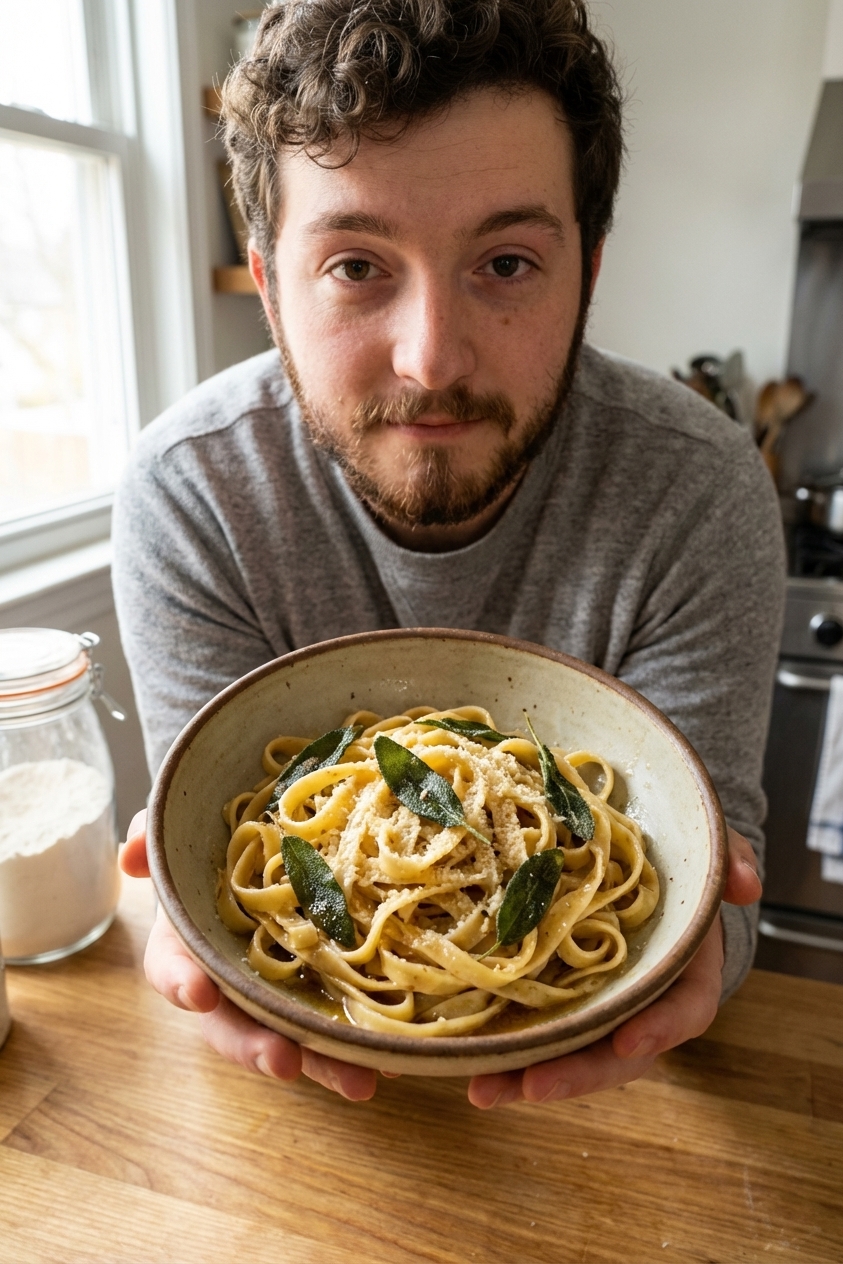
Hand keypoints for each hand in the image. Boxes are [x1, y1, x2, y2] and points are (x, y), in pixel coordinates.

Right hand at [120, 811, 379, 1100]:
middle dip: (256, 1047)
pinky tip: (394, 1059)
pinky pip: (336, 1023)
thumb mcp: (182, 836)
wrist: (266, 842)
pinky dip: (359, 1045)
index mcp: (188, 942)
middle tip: (283, 1061)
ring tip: (357, 1082)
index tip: (197, 993)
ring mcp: (278, 989)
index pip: (172, 969)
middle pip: (233, 1024)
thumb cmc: (217, 846)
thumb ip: (152, 838)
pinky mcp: (322, 988)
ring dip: (320, 1064)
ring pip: (291, 1037)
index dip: (180, 982)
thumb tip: (132, 854)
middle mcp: (230, 978)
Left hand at [467, 827, 760, 1107]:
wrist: (645, 866)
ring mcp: (595, 1003)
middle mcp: (638, 1002)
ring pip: (567, 1051)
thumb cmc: (681, 868)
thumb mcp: (710, 856)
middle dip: (573, 1075)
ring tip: (481, 1088)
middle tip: (529, 1086)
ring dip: (525, 1074)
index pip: (683, 1012)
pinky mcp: (557, 994)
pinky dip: (504, 1044)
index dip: (659, 1030)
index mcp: (684, 974)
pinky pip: (534, 1025)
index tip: (628, 1040)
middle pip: (614, 1054)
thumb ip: (734, 861)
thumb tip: (746, 884)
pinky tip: (464, 1057)